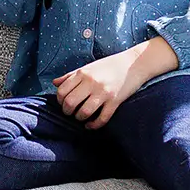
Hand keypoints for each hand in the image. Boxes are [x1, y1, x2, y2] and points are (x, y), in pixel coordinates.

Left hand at [53, 38, 177, 127]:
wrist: (134, 63)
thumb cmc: (110, 65)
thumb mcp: (88, 67)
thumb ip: (70, 75)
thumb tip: (54, 83)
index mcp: (83, 73)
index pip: (62, 91)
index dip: (60, 101)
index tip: (63, 103)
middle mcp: (91, 83)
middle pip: (70, 103)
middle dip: (67, 112)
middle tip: (70, 113)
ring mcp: (103, 93)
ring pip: (84, 112)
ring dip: (79, 119)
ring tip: (80, 117)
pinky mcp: (115, 101)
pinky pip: (102, 119)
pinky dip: (93, 125)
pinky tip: (90, 125)